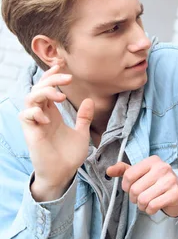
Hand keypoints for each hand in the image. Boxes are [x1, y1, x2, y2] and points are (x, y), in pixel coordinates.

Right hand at [20, 65, 94, 201]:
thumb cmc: (69, 155)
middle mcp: (42, 115)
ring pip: (30, 99)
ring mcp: (35, 123)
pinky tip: (48, 117)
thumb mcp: (82, 132)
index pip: (47, 88)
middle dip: (51, 79)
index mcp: (52, 113)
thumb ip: (84, 117)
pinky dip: (35, 112)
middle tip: (68, 78)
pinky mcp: (32, 134)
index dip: (52, 75)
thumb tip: (89, 100)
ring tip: (61, 96)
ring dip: (44, 92)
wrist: (63, 174)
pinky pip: (26, 116)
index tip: (63, 64)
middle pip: (38, 89)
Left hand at [106, 155, 177, 216]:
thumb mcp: (141, 173)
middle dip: (134, 198)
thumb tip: (108, 171)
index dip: (126, 186)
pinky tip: (154, 206)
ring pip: (143, 199)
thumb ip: (124, 170)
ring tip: (147, 202)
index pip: (128, 175)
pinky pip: (153, 206)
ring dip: (142, 206)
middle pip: (135, 189)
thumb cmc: (155, 181)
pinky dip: (150, 210)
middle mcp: (163, 168)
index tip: (131, 188)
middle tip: (140, 197)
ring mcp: (170, 180)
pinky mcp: (175, 193)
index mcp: (152, 160)